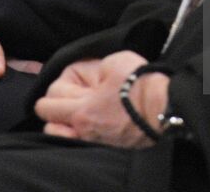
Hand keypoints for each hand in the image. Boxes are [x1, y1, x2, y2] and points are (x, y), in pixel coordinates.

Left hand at [34, 50, 164, 147]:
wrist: (163, 107)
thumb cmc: (141, 85)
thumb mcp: (114, 61)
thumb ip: (92, 68)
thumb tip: (89, 76)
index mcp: (82, 109)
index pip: (46, 104)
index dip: (57, 88)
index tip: (73, 83)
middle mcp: (84, 129)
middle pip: (48, 121)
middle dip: (53, 106)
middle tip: (71, 96)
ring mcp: (93, 140)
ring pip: (57, 137)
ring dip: (59, 124)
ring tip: (73, 113)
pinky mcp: (104, 147)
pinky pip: (76, 143)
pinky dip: (74, 134)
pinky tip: (86, 124)